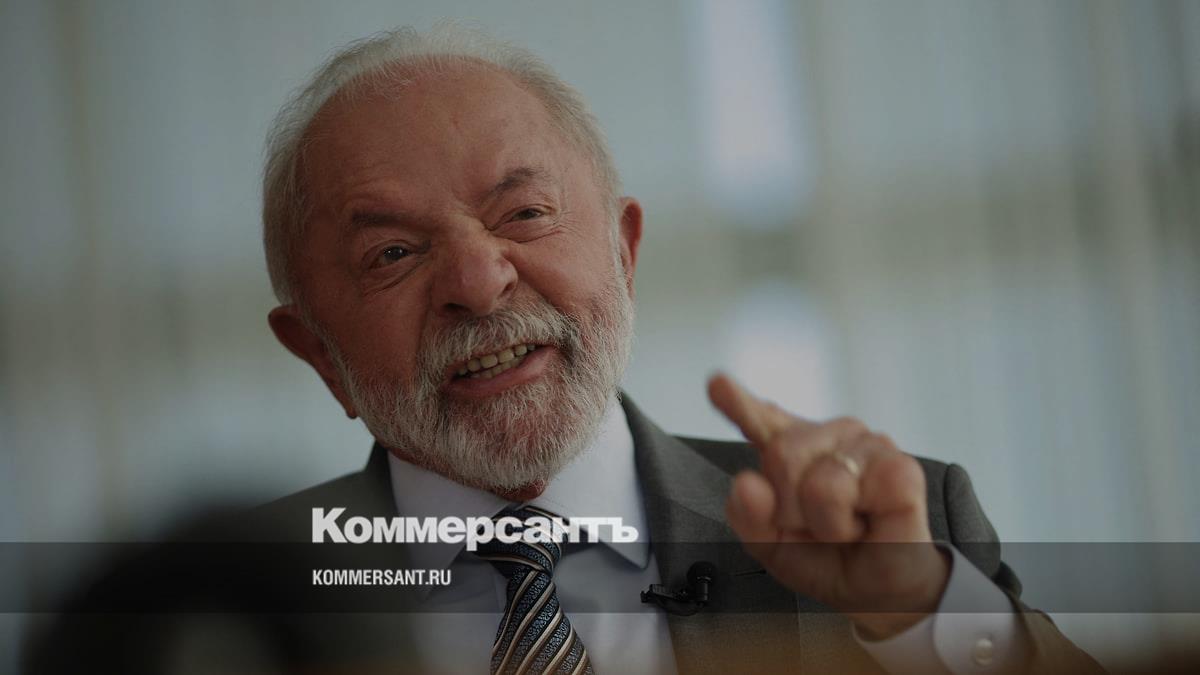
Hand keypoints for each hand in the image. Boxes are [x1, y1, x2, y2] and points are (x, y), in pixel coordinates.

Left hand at [708, 373, 949, 637]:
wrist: (877, 592)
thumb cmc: (828, 558)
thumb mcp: (772, 544)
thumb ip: (748, 515)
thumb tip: (746, 483)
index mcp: (793, 448)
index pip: (760, 418)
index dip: (739, 401)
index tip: (718, 384)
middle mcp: (829, 436)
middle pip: (781, 454)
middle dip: (790, 509)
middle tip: (815, 527)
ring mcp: (866, 445)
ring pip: (816, 481)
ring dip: (823, 523)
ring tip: (845, 528)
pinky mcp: (898, 466)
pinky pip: (847, 491)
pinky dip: (846, 523)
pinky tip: (867, 523)